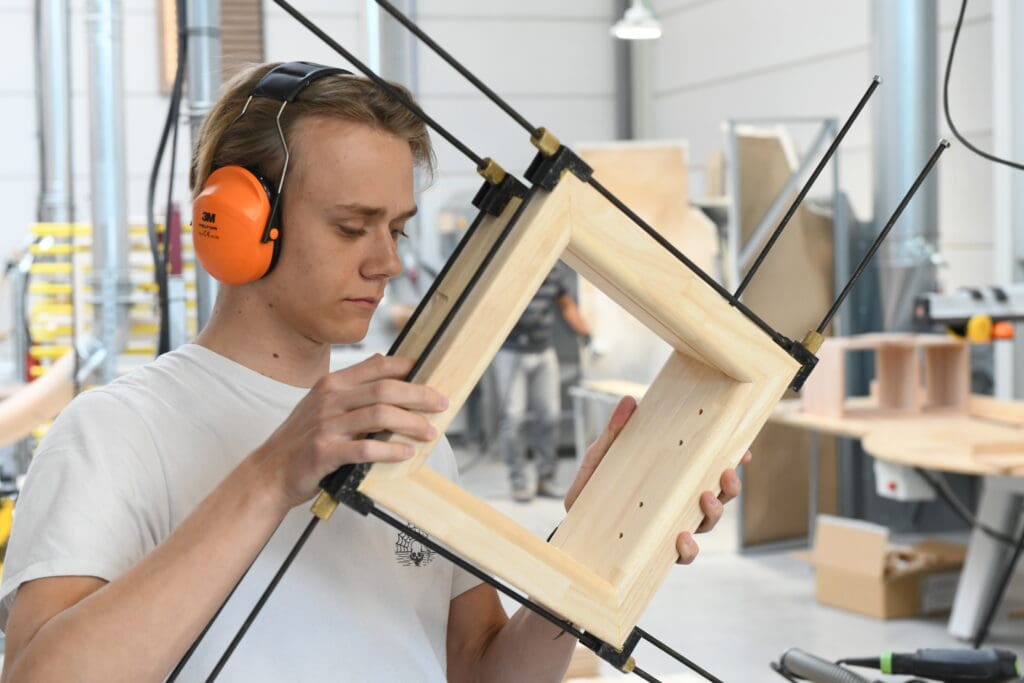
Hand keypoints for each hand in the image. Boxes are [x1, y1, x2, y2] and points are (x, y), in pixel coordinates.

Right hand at [249, 354, 447, 511]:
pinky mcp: (324, 452)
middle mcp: (329, 399)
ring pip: (380, 415)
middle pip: (385, 389)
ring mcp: (326, 425)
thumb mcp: (321, 405)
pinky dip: (391, 450)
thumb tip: (385, 365)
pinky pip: (365, 448)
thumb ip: (351, 389)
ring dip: (411, 423)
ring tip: (429, 431)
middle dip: (419, 395)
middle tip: (441, 403)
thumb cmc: (301, 441)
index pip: (377, 365)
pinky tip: (406, 453)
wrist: (269, 472)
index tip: (430, 373)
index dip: (408, 367)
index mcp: (332, 384)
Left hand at [563, 396, 749, 565]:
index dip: (731, 461)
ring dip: (714, 512)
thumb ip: (616, 430)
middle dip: (730, 487)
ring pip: (706, 523)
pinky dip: (688, 549)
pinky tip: (682, 537)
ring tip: (706, 498)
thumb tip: (631, 401)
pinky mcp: (655, 548)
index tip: (744, 451)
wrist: (569, 519)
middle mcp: (677, 502)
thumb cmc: (592, 483)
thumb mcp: (602, 452)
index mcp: (671, 476)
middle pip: (718, 496)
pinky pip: (682, 554)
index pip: (708, 468)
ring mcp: (669, 525)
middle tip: (726, 474)